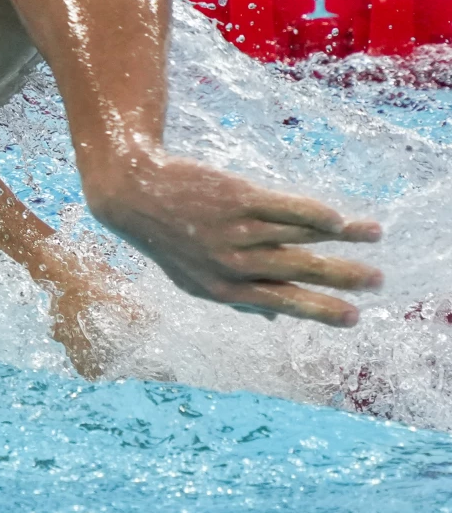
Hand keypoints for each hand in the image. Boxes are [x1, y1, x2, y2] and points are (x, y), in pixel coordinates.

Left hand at [86, 154, 382, 326]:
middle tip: (378, 281)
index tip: (354, 318)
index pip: (282, 304)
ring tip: (375, 235)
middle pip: (298, 272)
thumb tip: (272, 318)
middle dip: (342, 279)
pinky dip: (314, 215)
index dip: (319, 311)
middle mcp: (231, 264)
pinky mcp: (237, 197)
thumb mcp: (193, 277)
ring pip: (299, 238)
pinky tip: (339, 220)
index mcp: (223, 290)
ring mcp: (235, 230)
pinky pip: (285, 208)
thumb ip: (235, 296)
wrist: (134, 194)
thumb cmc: (169, 238)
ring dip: (343, 238)